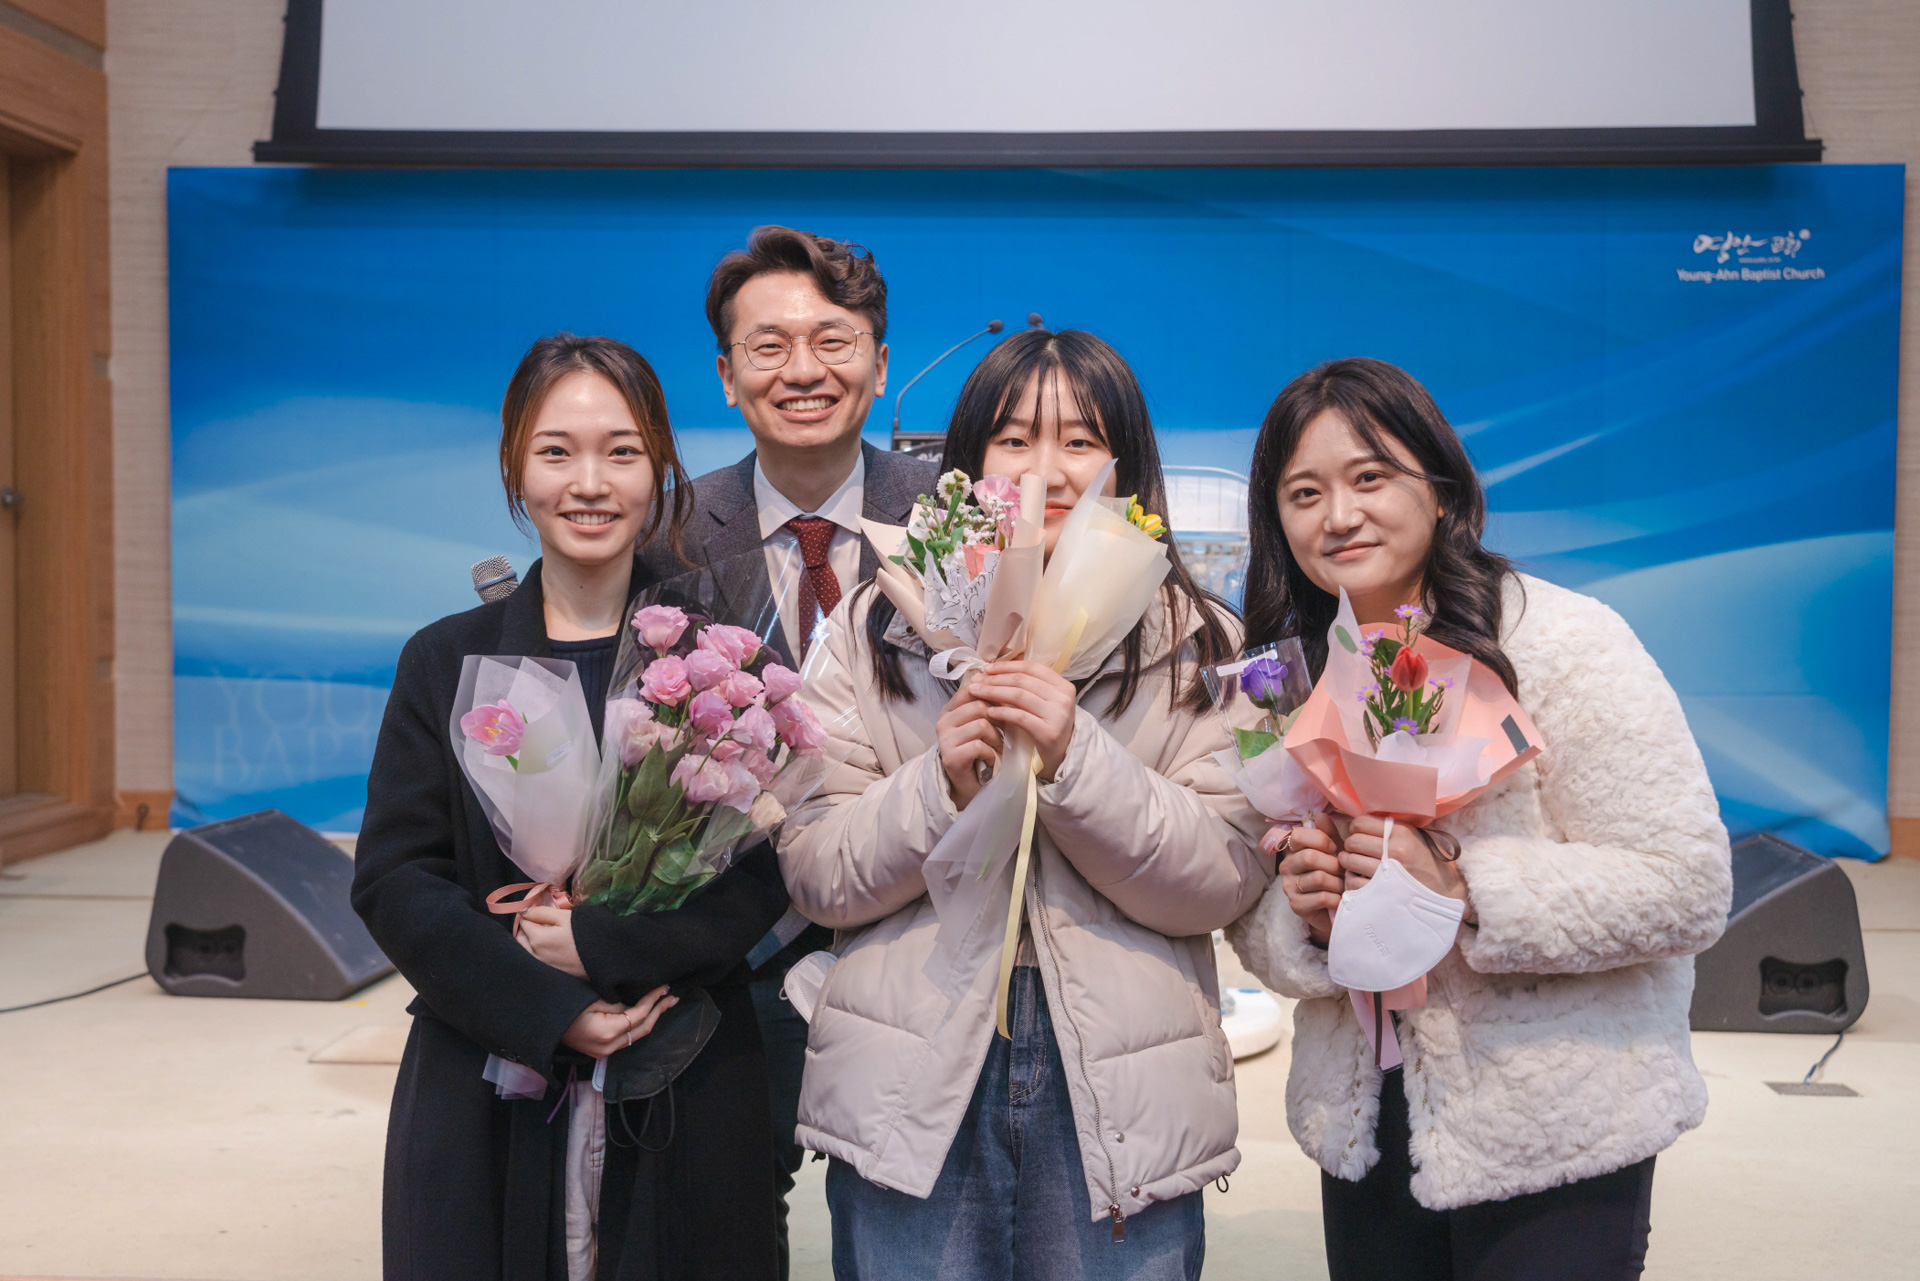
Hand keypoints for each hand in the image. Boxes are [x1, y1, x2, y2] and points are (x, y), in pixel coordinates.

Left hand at [518, 904, 586, 977]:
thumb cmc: (585, 933)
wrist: (603, 958)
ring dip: (528, 940)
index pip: (523, 920)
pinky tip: (549, 946)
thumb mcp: (565, 917)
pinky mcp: (549, 972)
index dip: (529, 911)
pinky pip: (534, 958)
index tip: (539, 907)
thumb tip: (524, 910)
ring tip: (544, 933)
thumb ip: (542, 912)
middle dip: (526, 927)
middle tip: (540, 920)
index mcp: (537, 939)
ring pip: (525, 949)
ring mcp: (541, 965)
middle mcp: (534, 954)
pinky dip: (535, 950)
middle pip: (519, 937)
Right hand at [560, 988, 676, 1057]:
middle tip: (672, 997)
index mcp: (606, 1033)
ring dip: (651, 1018)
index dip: (653, 1001)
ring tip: (664, 1003)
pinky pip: (626, 1038)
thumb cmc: (566, 1006)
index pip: (638, 1016)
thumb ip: (617, 1006)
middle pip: (642, 1029)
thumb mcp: (593, 1000)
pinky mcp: (601, 1051)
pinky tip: (646, 1014)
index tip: (664, 988)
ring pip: (636, 1035)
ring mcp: (604, 1052)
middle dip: (659, 1011)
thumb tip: (634, 1007)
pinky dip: (638, 1025)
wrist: (544, 1024)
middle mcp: (608, 1047)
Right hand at [937, 677, 1004, 808]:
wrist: (970, 786)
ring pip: (981, 724)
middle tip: (1006, 731)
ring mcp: (945, 738)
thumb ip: (988, 706)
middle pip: (979, 705)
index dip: (994, 694)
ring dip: (996, 738)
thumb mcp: (984, 724)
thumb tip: (1010, 686)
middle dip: (999, 718)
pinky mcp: (950, 756)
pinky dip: (990, 754)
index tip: (1007, 705)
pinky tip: (990, 760)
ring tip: (998, 748)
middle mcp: (944, 720)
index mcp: (950, 709)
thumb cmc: (980, 752)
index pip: (971, 688)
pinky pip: (978, 746)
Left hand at [969, 661, 1076, 781]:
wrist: (1062, 755)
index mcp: (1063, 685)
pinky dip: (1002, 712)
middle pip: (1022, 681)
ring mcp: (1057, 715)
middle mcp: (1063, 698)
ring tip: (976, 692)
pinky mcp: (1048, 732)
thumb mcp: (1045, 701)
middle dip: (995, 679)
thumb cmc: (1048, 725)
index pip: (1031, 668)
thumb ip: (1029, 685)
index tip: (987, 668)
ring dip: (993, 692)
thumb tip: (998, 667)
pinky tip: (989, 711)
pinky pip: (1019, 717)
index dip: (1007, 666)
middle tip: (976, 681)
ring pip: (1019, 696)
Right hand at [1270, 819, 1341, 944]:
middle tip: (1342, 871)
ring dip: (1337, 883)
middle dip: (1333, 865)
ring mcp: (1289, 887)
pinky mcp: (1296, 905)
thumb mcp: (1334, 853)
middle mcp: (1286, 867)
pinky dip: (1336, 898)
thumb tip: (1321, 815)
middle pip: (1310, 857)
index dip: (1321, 840)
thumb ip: (1329, 835)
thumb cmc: (1335, 876)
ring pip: (1318, 878)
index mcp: (1294, 850)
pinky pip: (1322, 897)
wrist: (1334, 908)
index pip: (1299, 835)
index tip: (1334, 849)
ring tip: (1342, 886)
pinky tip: (1339, 899)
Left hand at [1339, 815, 1469, 908]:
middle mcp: (1394, 849)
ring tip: (1356, 866)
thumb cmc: (1430, 864)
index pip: (1361, 822)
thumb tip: (1364, 822)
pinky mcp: (1381, 892)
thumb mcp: (1418, 838)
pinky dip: (1352, 881)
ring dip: (1349, 864)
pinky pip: (1352, 882)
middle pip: (1353, 841)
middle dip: (1350, 846)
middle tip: (1356, 852)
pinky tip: (1360, 881)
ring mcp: (1387, 872)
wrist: (1447, 895)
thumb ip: (1393, 829)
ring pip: (1349, 861)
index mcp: (1402, 832)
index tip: (1358, 835)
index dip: (1355, 828)